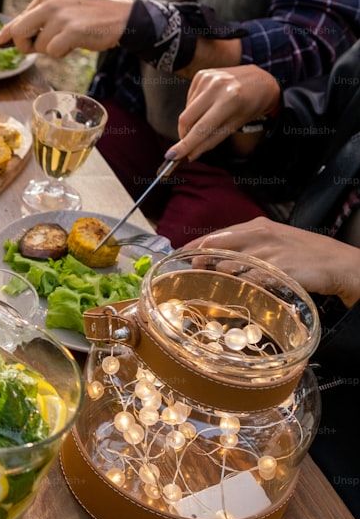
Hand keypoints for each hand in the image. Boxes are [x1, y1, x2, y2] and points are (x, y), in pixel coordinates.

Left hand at [0, 0, 131, 57]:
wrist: (122, 17)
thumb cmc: (88, 18)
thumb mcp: (60, 11)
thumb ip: (35, 22)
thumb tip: (4, 39)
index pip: (17, 19)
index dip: (7, 34)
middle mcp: (50, 2)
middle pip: (18, 32)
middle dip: (24, 46)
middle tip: (40, 48)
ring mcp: (61, 15)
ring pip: (38, 46)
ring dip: (50, 50)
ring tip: (68, 40)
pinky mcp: (72, 30)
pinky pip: (53, 52)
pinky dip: (61, 54)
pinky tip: (74, 44)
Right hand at [170, 66, 281, 160]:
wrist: (261, 79)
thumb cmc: (252, 104)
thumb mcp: (236, 125)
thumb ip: (211, 141)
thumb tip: (190, 154)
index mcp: (229, 100)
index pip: (200, 128)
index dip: (185, 144)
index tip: (171, 156)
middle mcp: (216, 86)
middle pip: (186, 119)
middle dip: (184, 135)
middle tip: (188, 144)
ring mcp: (207, 78)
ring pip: (186, 110)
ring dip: (192, 121)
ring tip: (209, 117)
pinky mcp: (201, 75)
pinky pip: (189, 99)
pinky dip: (194, 108)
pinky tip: (208, 105)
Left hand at [185, 217, 359, 306]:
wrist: (338, 263)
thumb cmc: (305, 253)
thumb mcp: (274, 240)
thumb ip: (248, 244)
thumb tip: (219, 256)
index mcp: (256, 226)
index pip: (216, 235)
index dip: (195, 245)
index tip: (180, 253)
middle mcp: (259, 237)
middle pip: (216, 248)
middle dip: (200, 260)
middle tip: (191, 270)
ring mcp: (268, 254)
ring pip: (229, 266)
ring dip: (218, 277)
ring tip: (212, 285)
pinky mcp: (277, 271)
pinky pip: (249, 281)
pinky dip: (240, 287)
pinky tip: (237, 292)